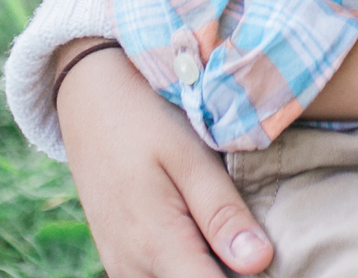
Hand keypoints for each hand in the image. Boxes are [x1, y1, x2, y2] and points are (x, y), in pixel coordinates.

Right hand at [52, 42, 274, 276]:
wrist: (88, 98)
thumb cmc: (145, 117)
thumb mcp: (190, 155)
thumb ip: (222, 213)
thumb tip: (260, 262)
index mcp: (155, 244)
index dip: (246, 277)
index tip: (269, 258)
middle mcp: (132, 267)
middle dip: (230, 272)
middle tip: (254, 236)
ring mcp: (121, 266)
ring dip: (210, 268)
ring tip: (233, 231)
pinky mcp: (119, 259)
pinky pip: (159, 276)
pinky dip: (187, 264)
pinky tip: (207, 233)